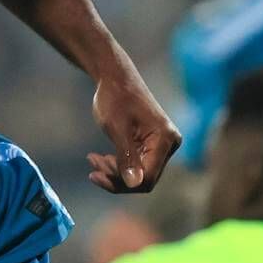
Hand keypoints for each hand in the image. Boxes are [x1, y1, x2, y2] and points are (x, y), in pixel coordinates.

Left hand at [86, 66, 181, 193]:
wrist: (115, 77)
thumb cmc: (115, 97)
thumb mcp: (117, 128)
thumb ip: (127, 157)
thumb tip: (135, 184)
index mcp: (166, 139)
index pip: (148, 177)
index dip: (122, 182)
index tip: (96, 173)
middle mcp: (169, 144)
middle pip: (143, 178)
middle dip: (115, 176)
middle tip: (93, 164)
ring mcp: (161, 145)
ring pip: (138, 174)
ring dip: (113, 171)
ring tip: (93, 160)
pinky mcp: (151, 145)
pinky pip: (135, 165)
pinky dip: (116, 165)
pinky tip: (99, 158)